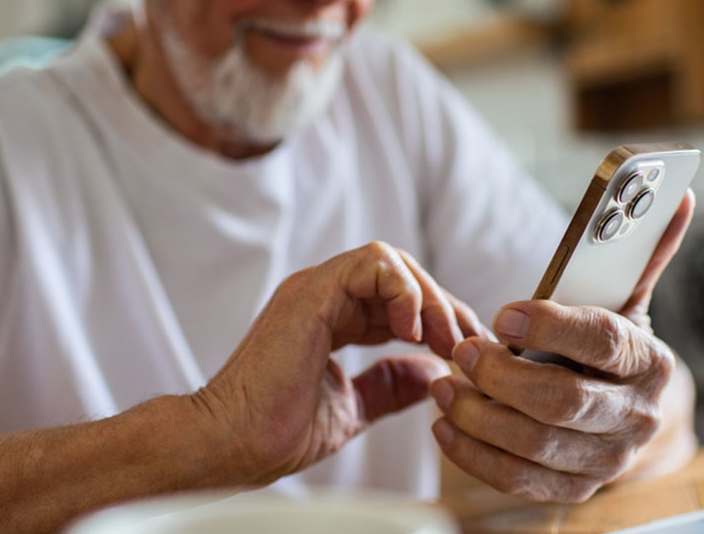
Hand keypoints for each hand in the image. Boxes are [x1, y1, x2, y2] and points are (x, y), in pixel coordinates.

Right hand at [194, 241, 486, 486]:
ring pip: (392, 260)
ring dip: (428, 297)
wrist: (233, 443)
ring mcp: (317, 288)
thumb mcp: (352, 407)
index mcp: (332, 317)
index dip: (440, 320)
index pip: (400, 300)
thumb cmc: (277, 432)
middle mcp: (325, 295)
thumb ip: (389, 386)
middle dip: (444, 306)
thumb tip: (434, 373)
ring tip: (443, 338)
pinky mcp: (313, 290)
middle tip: (467, 344)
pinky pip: (373, 262)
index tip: (470, 352)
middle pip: (403, 274)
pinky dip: (403, 289)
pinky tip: (412, 330)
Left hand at [429, 191, 695, 501]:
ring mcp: (608, 459)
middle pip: (563, 401)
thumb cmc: (615, 348)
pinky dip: (475, 455)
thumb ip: (641, 250)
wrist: (634, 416)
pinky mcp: (577, 489)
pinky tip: (446, 426)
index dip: (549, 326)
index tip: (503, 314)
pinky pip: (518, 479)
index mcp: (649, 362)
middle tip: (462, 351)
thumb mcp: (628, 301)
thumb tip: (678, 193)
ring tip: (443, 385)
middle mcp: (636, 416)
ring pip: (534, 445)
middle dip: (502, 376)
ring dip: (478, 415)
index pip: (601, 340)